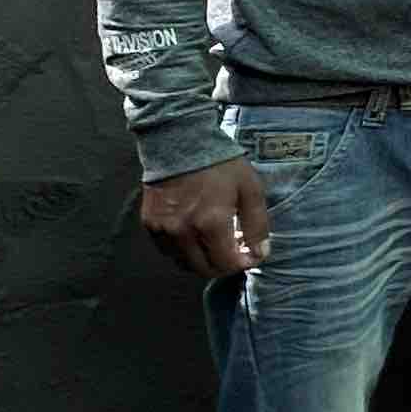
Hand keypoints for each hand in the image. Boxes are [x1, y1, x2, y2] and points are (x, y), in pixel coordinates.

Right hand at [139, 159, 273, 278]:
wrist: (179, 142)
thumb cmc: (219, 163)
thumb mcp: (250, 189)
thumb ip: (257, 224)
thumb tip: (260, 252)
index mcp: (211, 223)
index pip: (226, 264)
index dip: (241, 264)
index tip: (248, 256)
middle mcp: (184, 231)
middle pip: (204, 269)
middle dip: (223, 266)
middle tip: (233, 253)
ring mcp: (164, 229)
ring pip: (183, 263)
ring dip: (201, 261)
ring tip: (214, 245)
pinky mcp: (150, 223)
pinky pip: (167, 250)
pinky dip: (182, 250)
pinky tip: (194, 236)